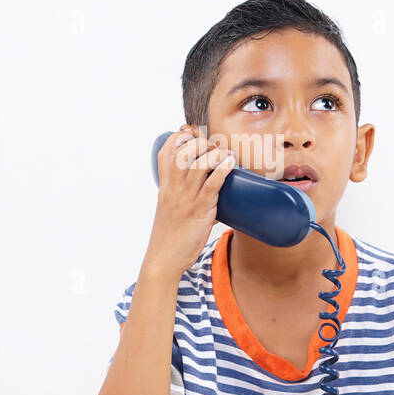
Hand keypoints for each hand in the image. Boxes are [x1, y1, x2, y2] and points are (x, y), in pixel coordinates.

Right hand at [142, 126, 235, 276]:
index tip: (192, 135)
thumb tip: (210, 189)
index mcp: (165, 187)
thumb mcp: (170, 209)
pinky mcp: (199, 210)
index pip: (165, 152)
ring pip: (198, 164)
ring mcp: (186, 198)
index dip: (178, 138)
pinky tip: (230, 164)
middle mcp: (173, 189)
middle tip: (214, 148)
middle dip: (201, 143)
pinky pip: (212, 184)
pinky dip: (223, 170)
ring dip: (215, 154)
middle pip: (183, 152)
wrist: (163, 259)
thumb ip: (185, 196)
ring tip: (226, 155)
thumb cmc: (169, 236)